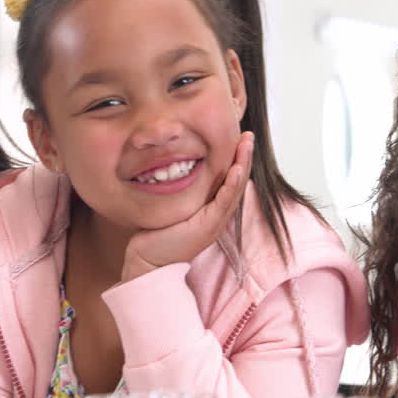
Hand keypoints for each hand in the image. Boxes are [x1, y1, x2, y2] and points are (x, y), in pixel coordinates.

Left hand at [120, 132, 253, 282]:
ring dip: (243, 165)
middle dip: (244, 156)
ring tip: (247, 145)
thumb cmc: (158, 234)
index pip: (229, 179)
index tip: (239, 139)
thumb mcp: (174, 206)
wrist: (149, 261)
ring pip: (235, 189)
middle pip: (238, 181)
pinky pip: (224, 202)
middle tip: (248, 135)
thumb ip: (181, 190)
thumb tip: (175, 166)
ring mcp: (215, 221)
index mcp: (212, 208)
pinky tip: (236, 169)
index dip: (237, 159)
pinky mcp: (209, 227)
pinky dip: (232, 184)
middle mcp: (218, 214)